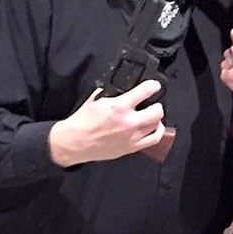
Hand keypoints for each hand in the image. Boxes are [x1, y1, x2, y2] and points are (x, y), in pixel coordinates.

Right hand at [49, 79, 164, 166]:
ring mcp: (131, 136)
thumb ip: (112, 92)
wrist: (74, 142)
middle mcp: (128, 122)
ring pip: (157, 126)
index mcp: (118, 107)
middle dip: (157, 104)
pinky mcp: (131, 148)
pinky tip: (153, 128)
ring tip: (152, 116)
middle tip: (153, 103)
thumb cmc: (82, 122)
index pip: (145, 92)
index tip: (154, 86)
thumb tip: (122, 88)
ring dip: (157, 119)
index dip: (153, 86)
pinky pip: (153, 140)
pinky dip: (157, 132)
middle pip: (157, 111)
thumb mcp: (96, 99)